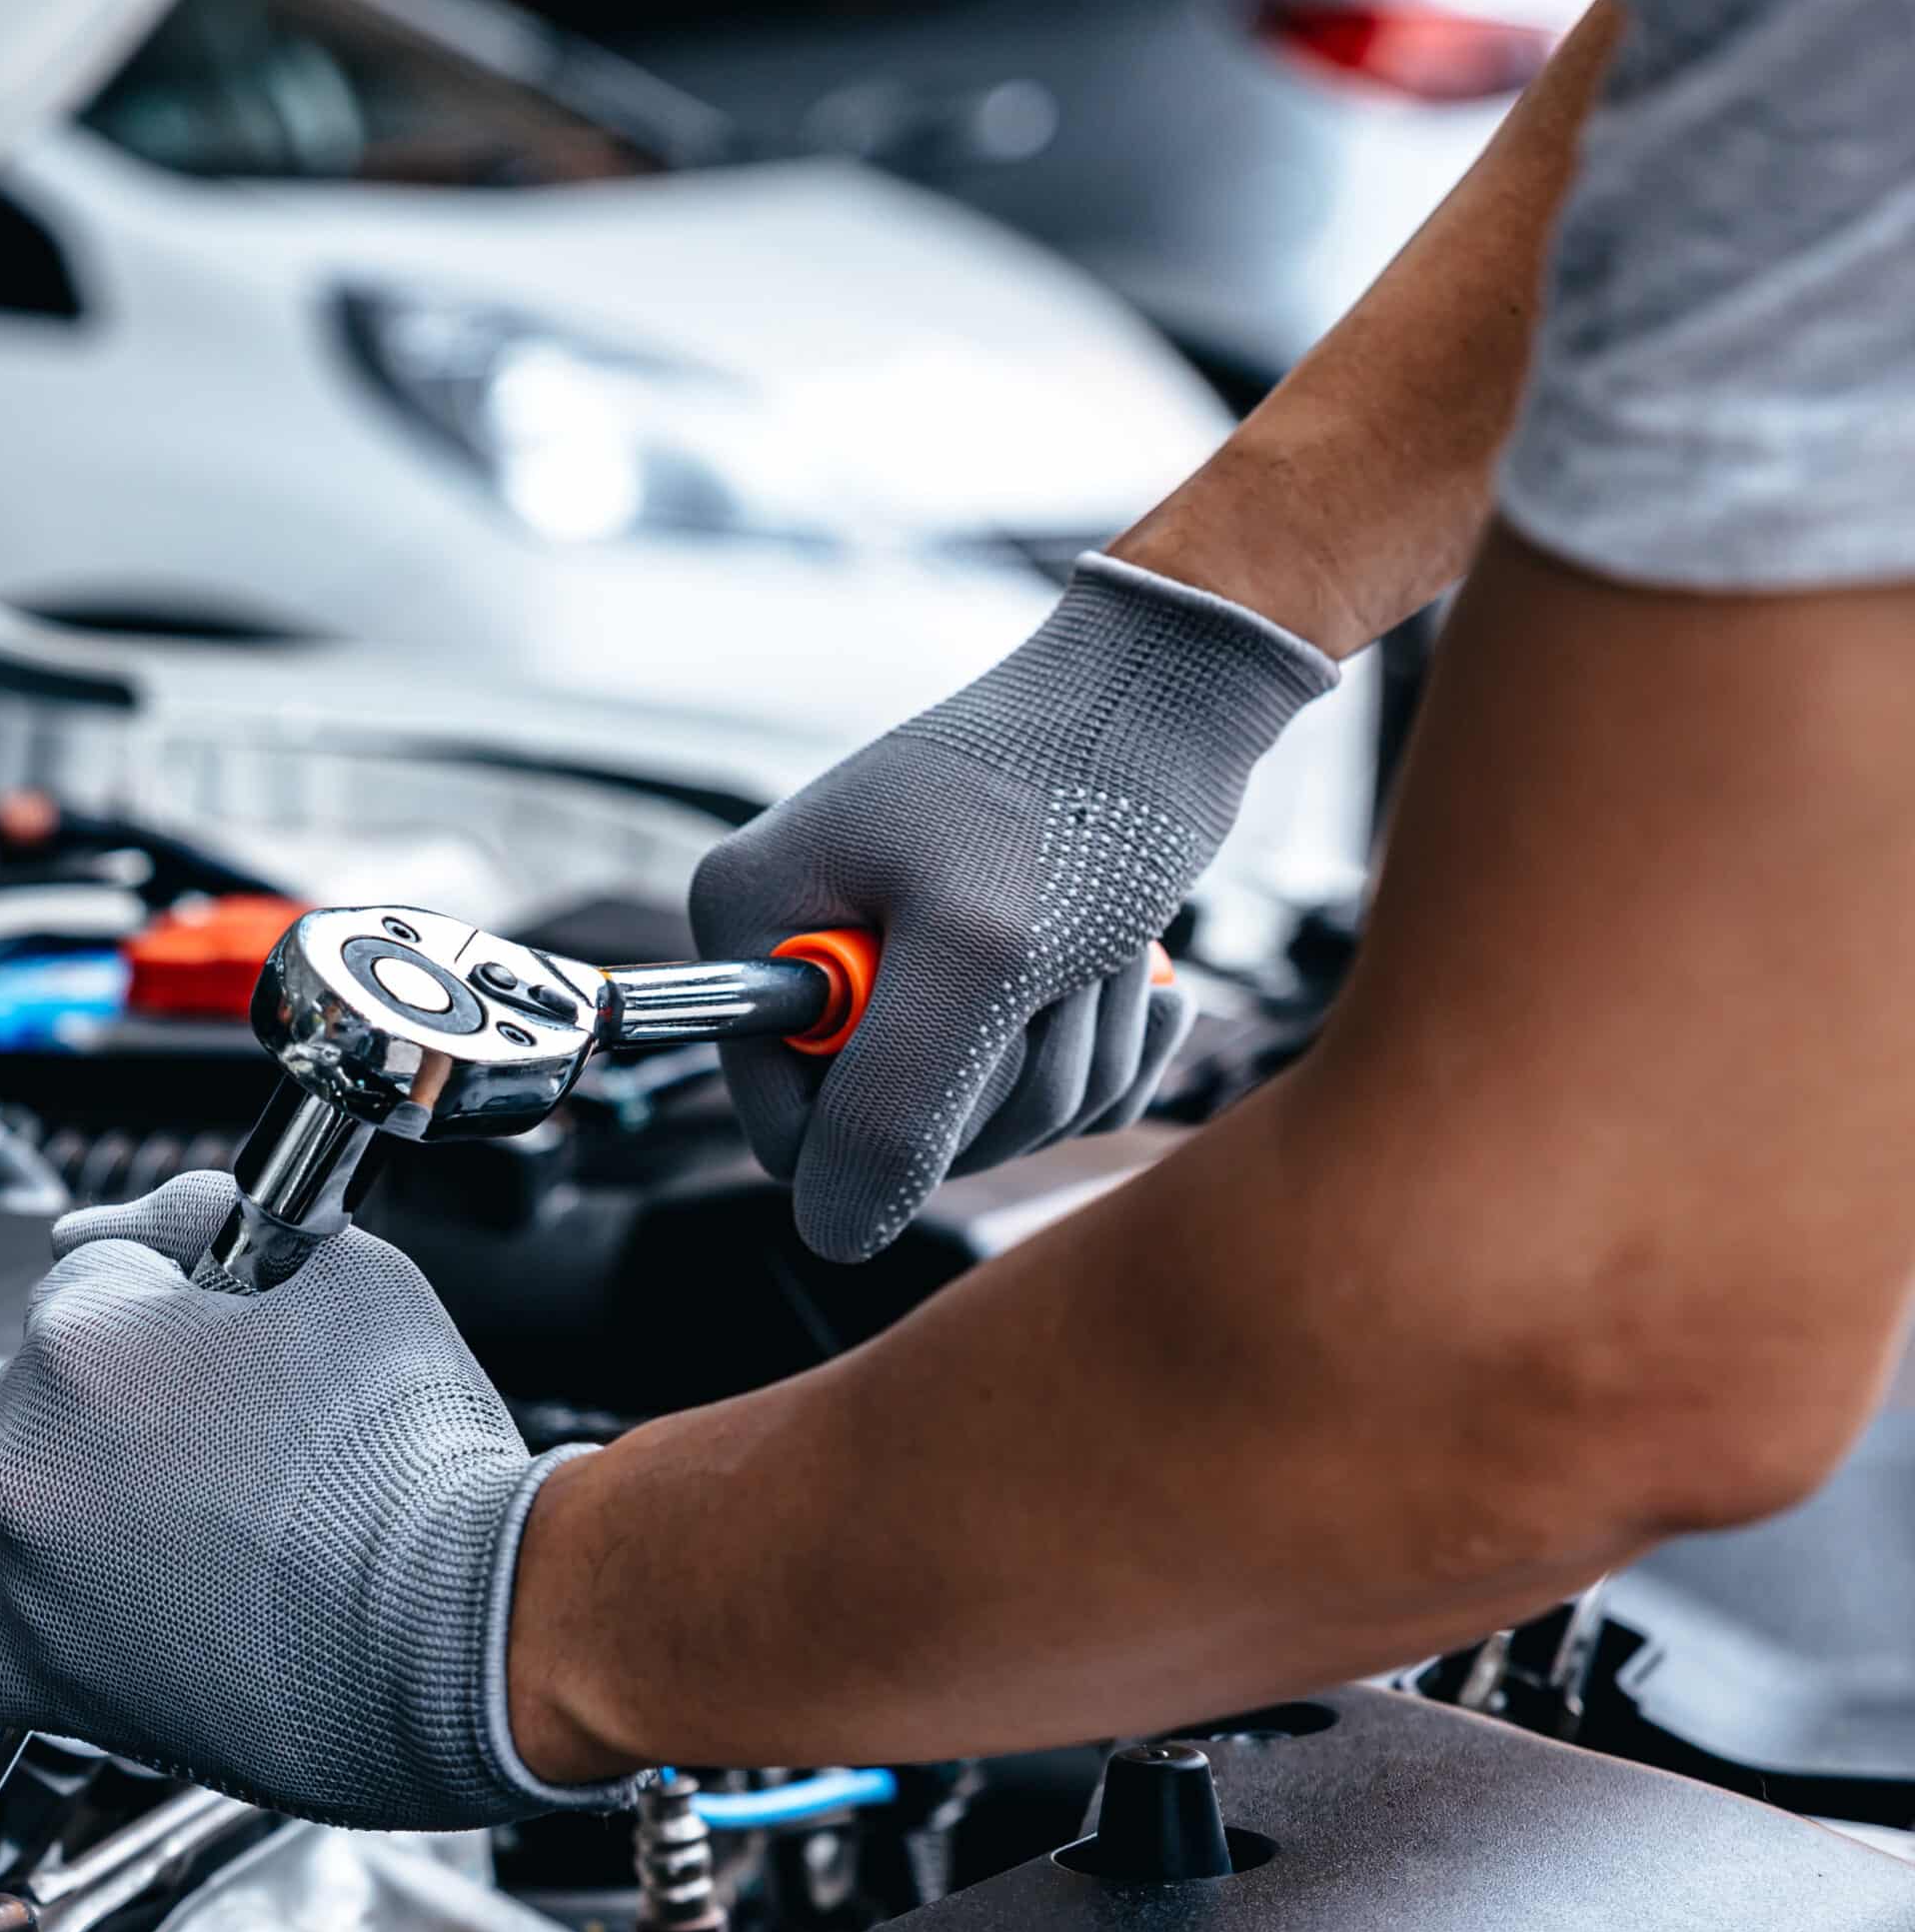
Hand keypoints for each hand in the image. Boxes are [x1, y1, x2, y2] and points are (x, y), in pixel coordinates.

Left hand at [0, 1173, 638, 1830]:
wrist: (458, 1629)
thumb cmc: (419, 1466)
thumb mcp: (351, 1276)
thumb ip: (217, 1214)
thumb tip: (146, 1217)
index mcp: (88, 1335)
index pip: (92, 1271)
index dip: (172, 1297)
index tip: (225, 1333)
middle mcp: (28, 1448)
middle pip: (36, 1384)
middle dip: (122, 1396)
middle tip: (233, 1439)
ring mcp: (19, 1570)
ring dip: (56, 1493)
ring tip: (170, 1521)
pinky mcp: (33, 1679)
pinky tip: (47, 1595)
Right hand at [690, 553, 1336, 1261]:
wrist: (1174, 696)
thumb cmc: (1075, 790)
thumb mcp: (980, 957)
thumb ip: (892, 1107)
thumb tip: (832, 1235)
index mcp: (758, 924)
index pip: (787, 1133)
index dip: (890, 1126)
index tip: (970, 1029)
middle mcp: (808, 950)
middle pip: (891, 1138)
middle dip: (1006, 1079)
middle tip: (1054, 971)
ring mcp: (896, 972)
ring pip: (982, 1122)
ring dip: (1071, 1058)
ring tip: (1095, 951)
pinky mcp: (981, 986)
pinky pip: (1042, 1096)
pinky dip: (1104, 1051)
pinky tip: (1125, 973)